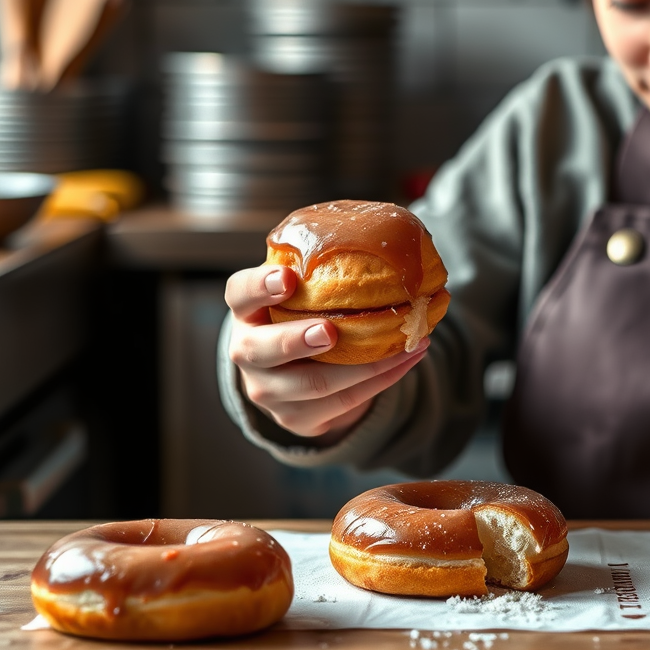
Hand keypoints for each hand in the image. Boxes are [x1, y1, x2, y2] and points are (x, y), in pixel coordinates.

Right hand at [224, 263, 428, 442]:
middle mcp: (247, 352)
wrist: (295, 373)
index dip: (260, 286)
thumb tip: (393, 232)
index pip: (240, 292)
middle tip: (330, 330)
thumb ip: (326, 269)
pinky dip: (381, 380)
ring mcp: (269, 390)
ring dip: (364, 365)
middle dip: (296, 340)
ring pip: (311, 383)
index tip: (288, 278)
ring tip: (404, 341)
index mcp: (247, 310)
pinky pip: (342, 402)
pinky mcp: (296, 418)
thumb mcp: (304, 291)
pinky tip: (408, 358)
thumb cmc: (305, 314)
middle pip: (261, 349)